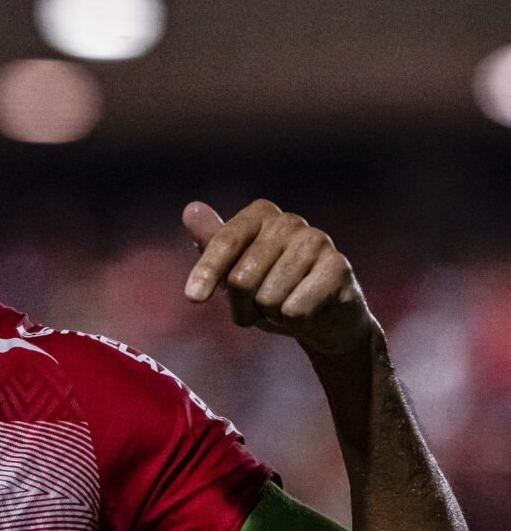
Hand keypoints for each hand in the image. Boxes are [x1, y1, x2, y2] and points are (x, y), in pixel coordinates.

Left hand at [182, 199, 379, 356]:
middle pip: (241, 278)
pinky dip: (295, 322)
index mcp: (260, 214)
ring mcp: (317, 241)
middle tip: (261, 307)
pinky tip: (309, 312)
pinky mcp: (339, 268)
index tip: (193, 299)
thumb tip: (191, 209)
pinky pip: (294, 310)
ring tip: (286, 307)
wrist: (324, 321)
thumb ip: (212, 241)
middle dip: (244, 305)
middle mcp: (289, 221)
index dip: (207, 273)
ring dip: (270, 315)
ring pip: (268, 298)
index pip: (225, 242)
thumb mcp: (234, 270)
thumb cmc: (271, 292)